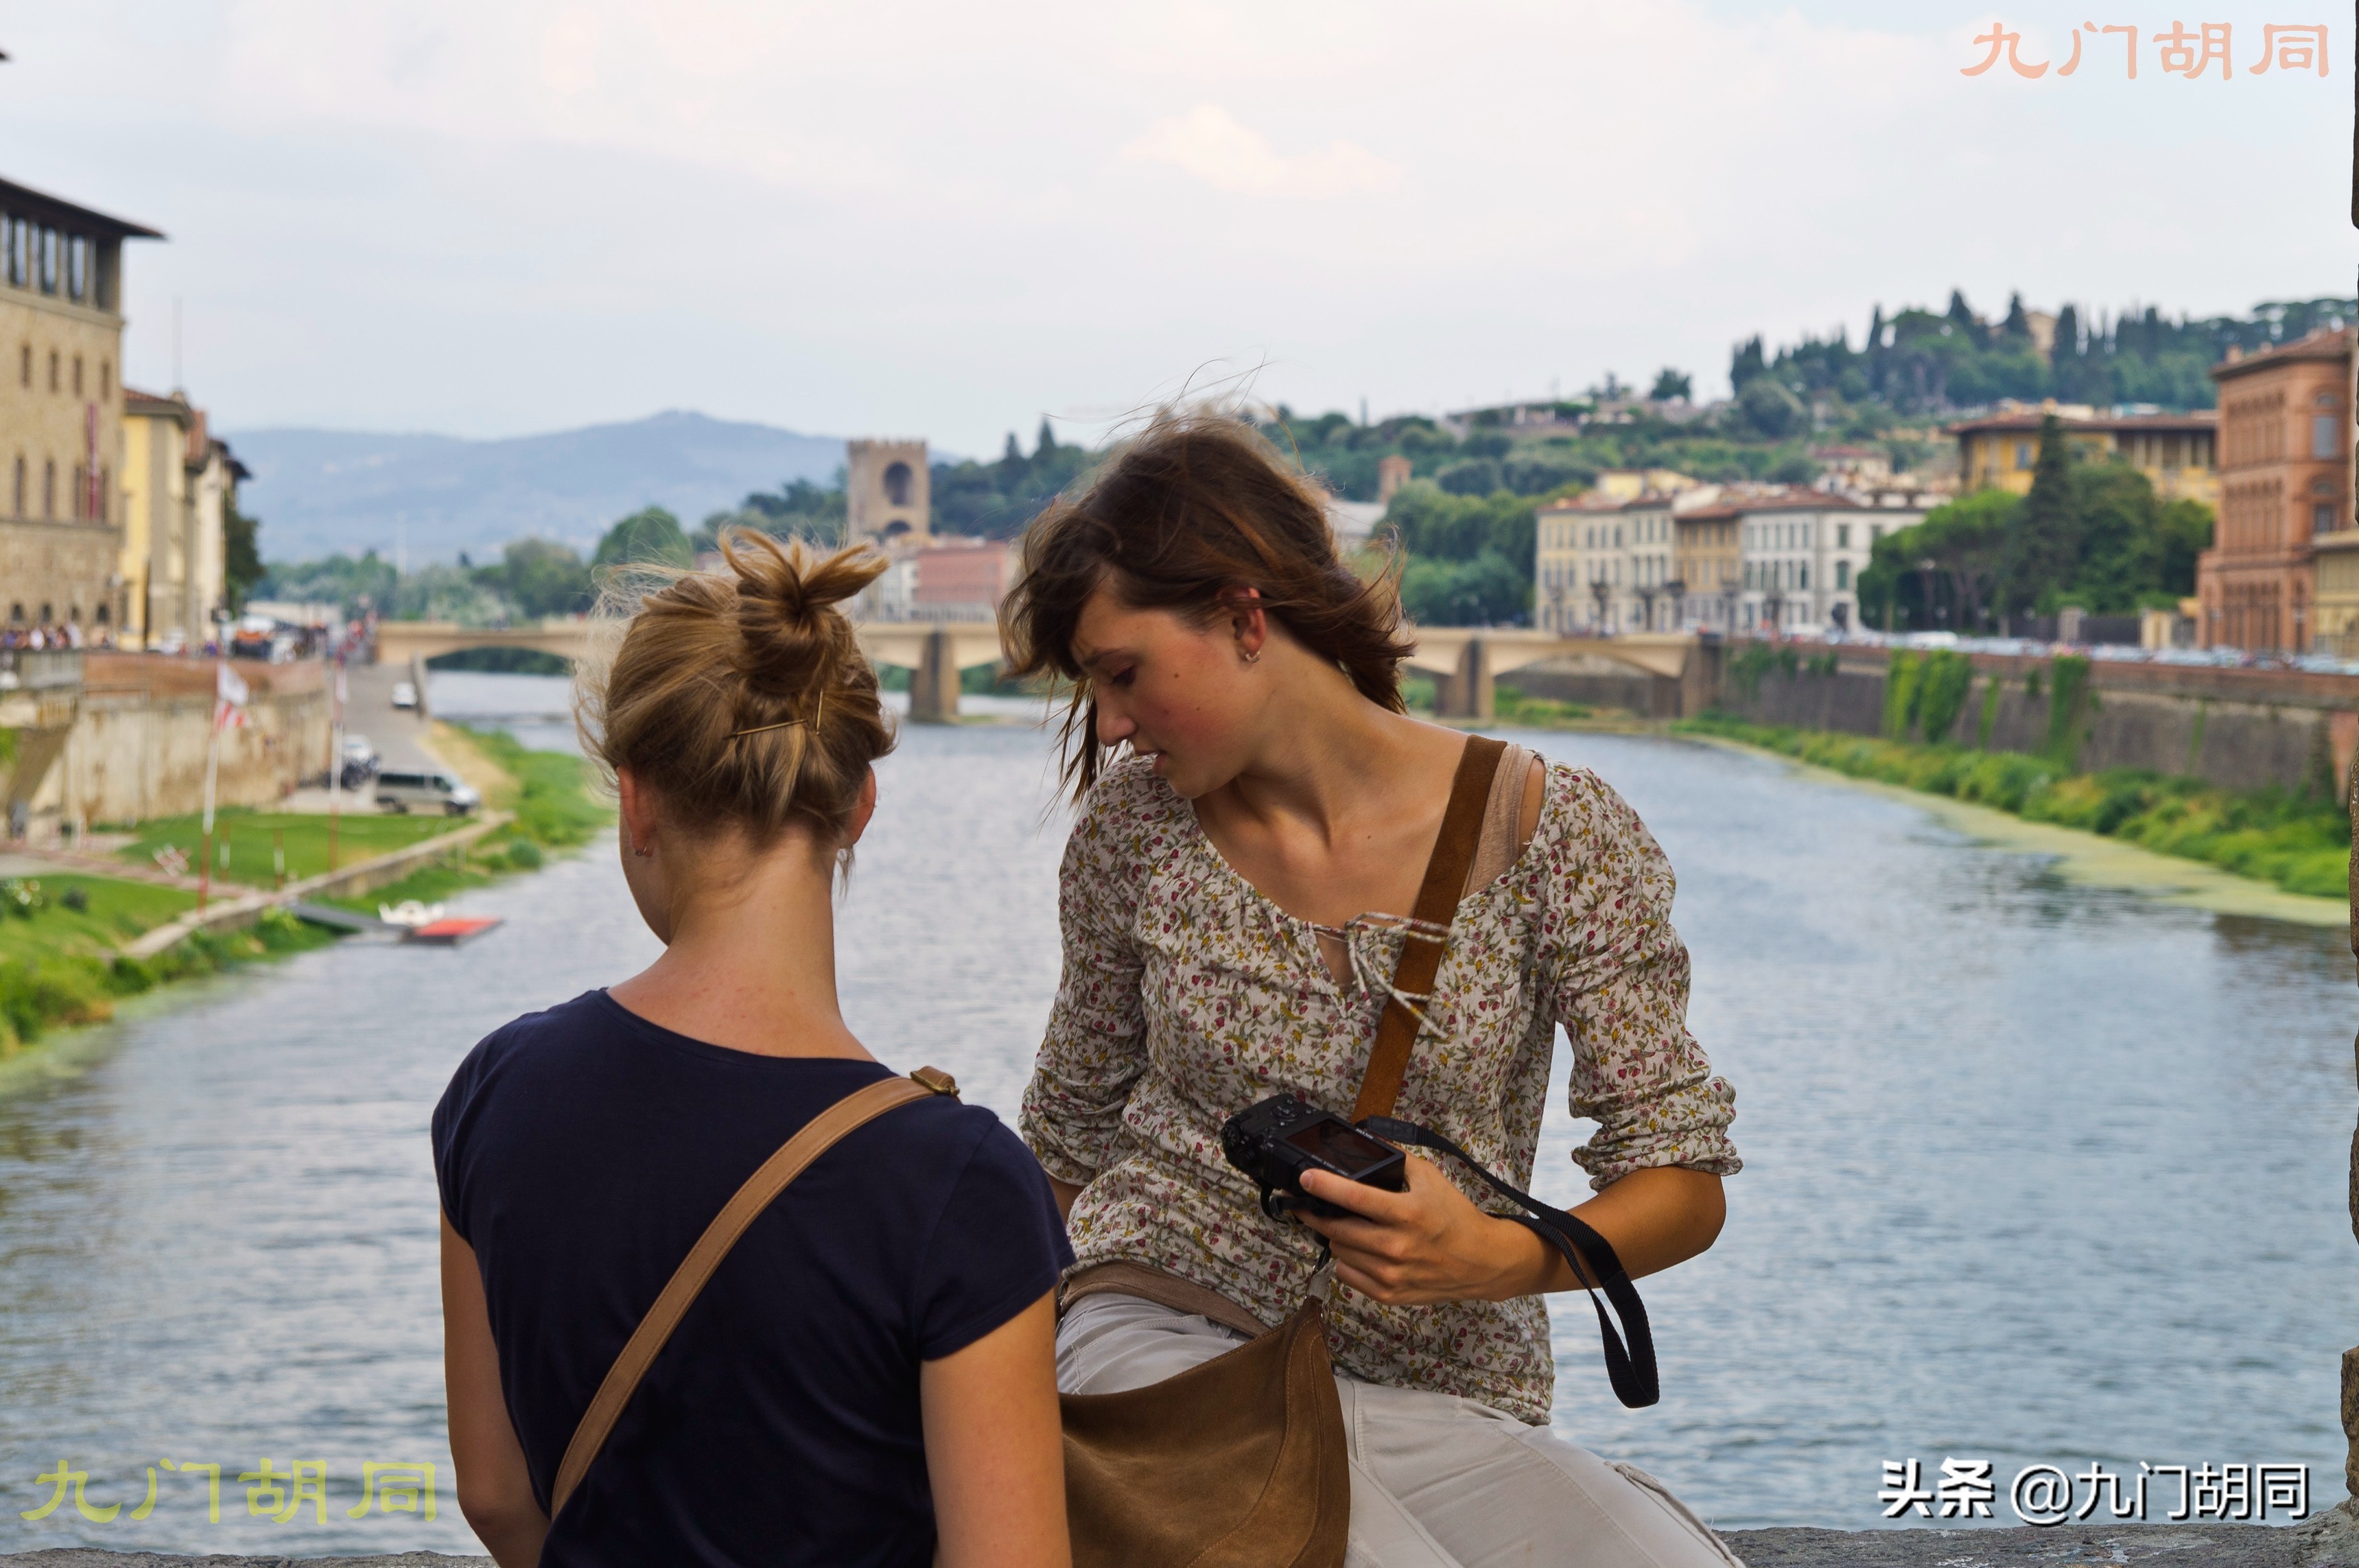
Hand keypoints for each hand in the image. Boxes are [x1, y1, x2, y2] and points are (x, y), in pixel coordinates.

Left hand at [1296, 1154, 1549, 1305]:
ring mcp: (1391, 1274)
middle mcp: (1396, 1246)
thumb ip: (1397, 1159)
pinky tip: (1360, 1249)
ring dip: (1336, 1235)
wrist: (1482, 1261)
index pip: (1354, 1197)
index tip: (1304, 1178)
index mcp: (1407, 1213)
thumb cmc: (1456, 1218)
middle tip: (1308, 1203)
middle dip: (1316, 1212)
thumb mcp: (1431, 1178)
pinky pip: (1347, 1274)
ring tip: (1347, 1225)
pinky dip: (1346, 1260)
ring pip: (1338, 1250)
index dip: (1324, 1185)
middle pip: (1336, 1228)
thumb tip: (1366, 1143)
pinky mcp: (1388, 1294)